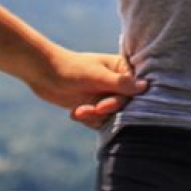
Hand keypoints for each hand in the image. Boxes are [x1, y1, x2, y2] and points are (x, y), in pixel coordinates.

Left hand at [27, 47, 148, 129]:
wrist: (45, 74)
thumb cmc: (73, 69)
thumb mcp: (97, 76)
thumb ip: (121, 83)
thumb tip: (146, 86)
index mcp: (122, 68)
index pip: (135, 89)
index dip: (122, 100)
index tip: (104, 105)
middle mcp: (117, 82)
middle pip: (124, 105)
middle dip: (105, 110)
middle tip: (92, 109)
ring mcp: (106, 95)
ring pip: (111, 115)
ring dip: (94, 117)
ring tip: (79, 111)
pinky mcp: (94, 106)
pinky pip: (99, 121)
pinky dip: (88, 120)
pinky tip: (75, 113)